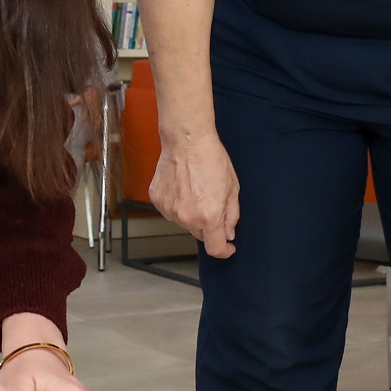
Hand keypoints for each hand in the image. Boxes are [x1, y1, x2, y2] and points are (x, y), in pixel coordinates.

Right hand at [149, 126, 240, 257]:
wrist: (186, 140)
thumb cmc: (211, 158)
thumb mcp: (232, 187)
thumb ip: (231, 215)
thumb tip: (228, 232)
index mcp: (209, 216)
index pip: (215, 248)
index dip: (224, 250)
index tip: (227, 246)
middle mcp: (187, 217)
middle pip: (200, 234)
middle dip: (209, 225)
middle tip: (212, 202)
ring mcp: (169, 210)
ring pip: (184, 222)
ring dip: (191, 213)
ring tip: (194, 189)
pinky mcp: (158, 200)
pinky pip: (170, 210)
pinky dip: (177, 203)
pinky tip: (182, 186)